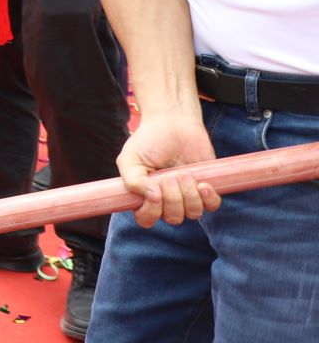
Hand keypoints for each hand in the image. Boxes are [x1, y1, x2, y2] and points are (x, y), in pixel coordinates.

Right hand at [118, 109, 219, 226]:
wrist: (173, 123)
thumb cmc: (149, 140)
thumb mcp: (130, 158)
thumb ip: (132, 180)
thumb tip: (151, 197)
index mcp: (144, 196)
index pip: (146, 219)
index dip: (151, 212)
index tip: (154, 194)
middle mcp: (166, 200)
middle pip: (172, 218)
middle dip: (173, 199)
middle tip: (170, 176)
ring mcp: (187, 196)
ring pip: (193, 213)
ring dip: (189, 195)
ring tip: (184, 173)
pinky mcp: (206, 190)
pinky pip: (212, 207)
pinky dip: (209, 198)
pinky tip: (203, 184)